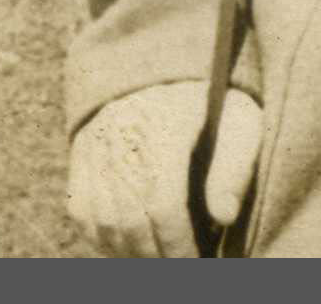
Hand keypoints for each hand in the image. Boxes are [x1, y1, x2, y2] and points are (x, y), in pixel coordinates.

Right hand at [67, 80, 259, 257]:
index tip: (197, 265)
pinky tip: (128, 245)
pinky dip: (101, 237)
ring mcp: (95, 144)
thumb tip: (224, 218)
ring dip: (129, 253)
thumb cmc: (211, 95)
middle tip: (180, 267)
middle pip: (129, 221)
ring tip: (157, 260)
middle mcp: (121, 137)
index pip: (164, 205)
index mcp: (163, 127)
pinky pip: (81, 209)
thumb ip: (236, 166)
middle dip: (156, 257)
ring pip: (101, 221)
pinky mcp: (81, 152)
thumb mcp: (239, 118)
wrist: (161, 54)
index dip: (179, 246)